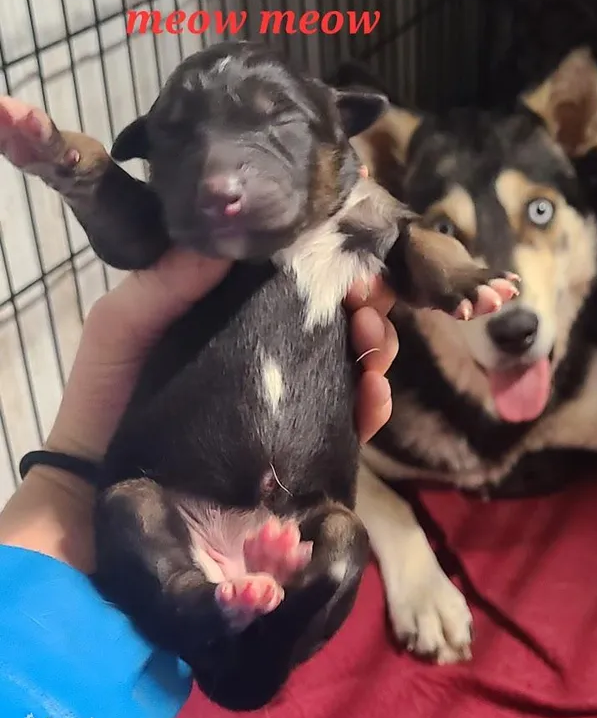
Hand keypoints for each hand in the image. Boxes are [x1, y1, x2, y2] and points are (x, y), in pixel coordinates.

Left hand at [0, 249, 396, 571]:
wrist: (98, 486)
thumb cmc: (105, 397)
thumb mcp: (122, 327)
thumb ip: (164, 283)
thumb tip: (231, 232)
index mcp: (233, 313)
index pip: (295, 279)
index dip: (331, 265)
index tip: (351, 257)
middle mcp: (268, 352)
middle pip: (335, 318)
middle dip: (366, 304)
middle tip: (368, 300)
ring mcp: (286, 400)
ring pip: (353, 364)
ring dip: (377, 347)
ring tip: (372, 341)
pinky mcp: (299, 447)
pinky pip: (350, 423)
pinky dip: (374, 405)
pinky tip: (374, 394)